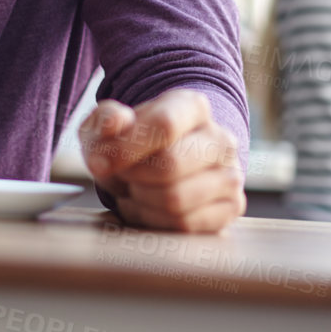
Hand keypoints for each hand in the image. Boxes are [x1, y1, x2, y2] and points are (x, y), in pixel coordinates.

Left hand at [80, 90, 245, 232]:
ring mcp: (230, 175)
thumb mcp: (106, 128)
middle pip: (170, 165)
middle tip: (121, 176)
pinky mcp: (231, 208)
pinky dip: (154, 221)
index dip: (126, 148)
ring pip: (176, 199)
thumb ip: (105, 119)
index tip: (99, 162)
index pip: (164, 125)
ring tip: (134, 190)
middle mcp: (221, 139)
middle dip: (133, 177)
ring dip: (141, 200)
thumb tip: (116, 123)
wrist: (156, 169)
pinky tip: (146, 207)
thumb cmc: (129, 147)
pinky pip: (185, 225)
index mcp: (193, 107)